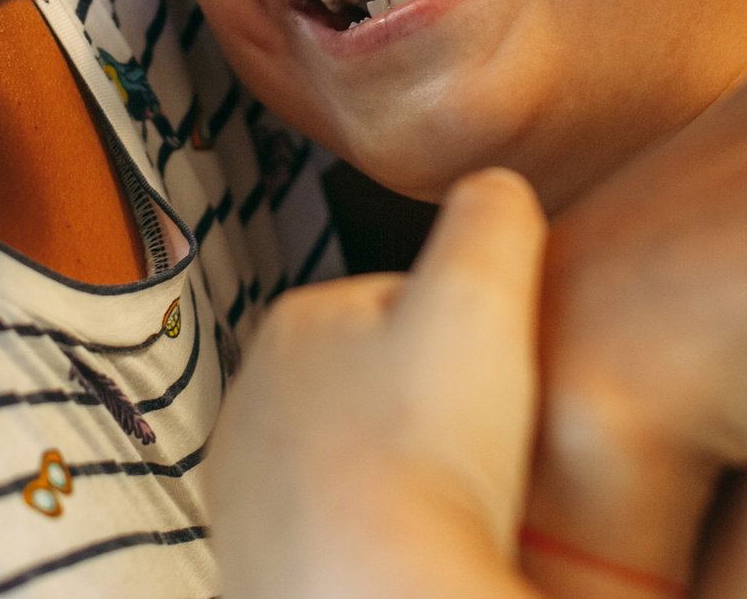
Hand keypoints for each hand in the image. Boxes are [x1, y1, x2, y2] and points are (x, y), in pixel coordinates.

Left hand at [211, 168, 549, 598]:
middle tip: (487, 442)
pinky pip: (336, 534)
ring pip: (352, 462)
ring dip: (404, 476)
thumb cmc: (427, 453)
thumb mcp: (483, 290)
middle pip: (371, 385)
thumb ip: (493, 214)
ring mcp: (247, 491)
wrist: (373, 594)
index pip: (396, 302)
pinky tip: (419, 546)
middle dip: (426, 407)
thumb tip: (498, 188)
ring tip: (458, 501)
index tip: (499, 374)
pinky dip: (375, 538)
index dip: (465, 334)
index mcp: (296, 322)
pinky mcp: (258, 565)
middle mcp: (252, 402)